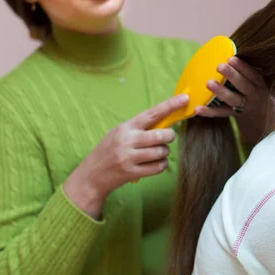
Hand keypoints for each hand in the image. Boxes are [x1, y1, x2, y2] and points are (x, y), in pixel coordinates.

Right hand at [63, 94, 188, 218]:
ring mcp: (130, 157)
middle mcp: (128, 141)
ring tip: (156, 153)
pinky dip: (161, 165)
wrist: (91, 175)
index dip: (170, 105)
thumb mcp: (119, 133)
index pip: (152, 113)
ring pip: (161, 152)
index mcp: (126, 127)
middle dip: (169, 136)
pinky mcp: (132, 173)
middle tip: (167, 137)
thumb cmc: (108, 151)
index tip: (184, 98)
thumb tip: (165, 120)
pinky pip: (158, 167)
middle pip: (161, 135)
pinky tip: (154, 164)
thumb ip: (139, 128)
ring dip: (164, 152)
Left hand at [195, 56, 269, 142]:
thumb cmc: (251, 85)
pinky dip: (209, 111)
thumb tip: (225, 45)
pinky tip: (197, 108)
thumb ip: (242, 66)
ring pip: (232, 100)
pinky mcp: (231, 114)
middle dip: (232, 76)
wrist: (259, 110)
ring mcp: (242, 106)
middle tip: (219, 66)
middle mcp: (253, 95)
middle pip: (243, 86)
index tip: (231, 58)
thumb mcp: (253, 76)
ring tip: (209, 83)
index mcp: (258, 82)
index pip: (252, 74)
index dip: (242, 67)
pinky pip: (220, 113)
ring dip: (221, 92)